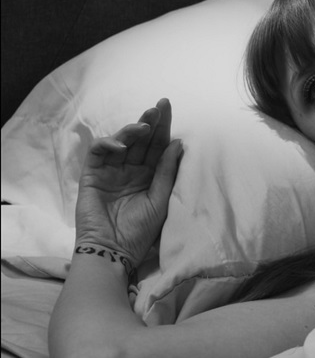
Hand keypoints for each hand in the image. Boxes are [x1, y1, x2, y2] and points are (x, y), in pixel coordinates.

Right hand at [75, 98, 182, 263]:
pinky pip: (98, 152)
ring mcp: (111, 171)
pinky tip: (121, 146)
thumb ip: (167, 171)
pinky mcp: (92, 175)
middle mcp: (130, 170)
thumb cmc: (140, 231)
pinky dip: (108, 144)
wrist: (114, 251)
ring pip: (120, 141)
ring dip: (131, 130)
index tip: (167, 106)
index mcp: (149, 175)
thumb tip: (178, 142)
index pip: (157, 146)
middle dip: (150, 122)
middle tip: (159, 107)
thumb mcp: (160, 199)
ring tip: (145, 126)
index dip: (163, 127)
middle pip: (141, 140)